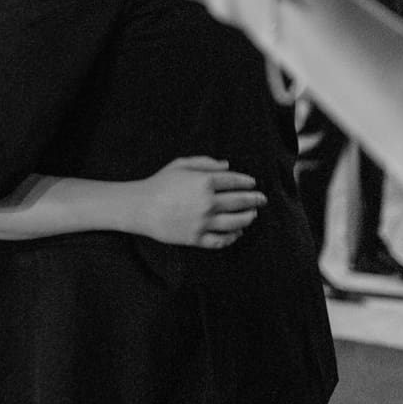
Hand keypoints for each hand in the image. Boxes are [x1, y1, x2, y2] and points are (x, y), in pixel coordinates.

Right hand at [136, 156, 266, 247]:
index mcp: (204, 182)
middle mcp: (207, 203)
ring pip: (235, 223)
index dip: (247, 182)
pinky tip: (237, 233)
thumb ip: (206, 163)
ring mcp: (203, 222)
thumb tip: (227, 166)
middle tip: (262, 199)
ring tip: (252, 216)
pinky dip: (232, 238)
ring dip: (248, 218)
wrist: (141, 207)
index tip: (253, 183)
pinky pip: (220, 240)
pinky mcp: (196, 238)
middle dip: (254, 200)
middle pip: (240, 202)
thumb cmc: (160, 183)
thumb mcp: (181, 164)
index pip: (234, 181)